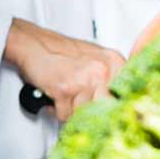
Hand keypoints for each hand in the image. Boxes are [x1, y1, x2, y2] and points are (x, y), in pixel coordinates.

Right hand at [3, 19, 123, 121]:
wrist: (32, 43)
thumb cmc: (60, 52)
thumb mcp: (95, 57)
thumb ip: (111, 77)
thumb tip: (120, 101)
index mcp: (114, 61)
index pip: (127, 97)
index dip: (116, 108)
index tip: (109, 111)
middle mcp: (102, 70)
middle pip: (106, 110)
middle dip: (92, 111)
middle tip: (81, 102)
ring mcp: (84, 80)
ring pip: (85, 115)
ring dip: (72, 110)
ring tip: (66, 96)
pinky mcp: (64, 89)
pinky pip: (65, 115)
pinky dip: (57, 110)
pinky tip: (56, 97)